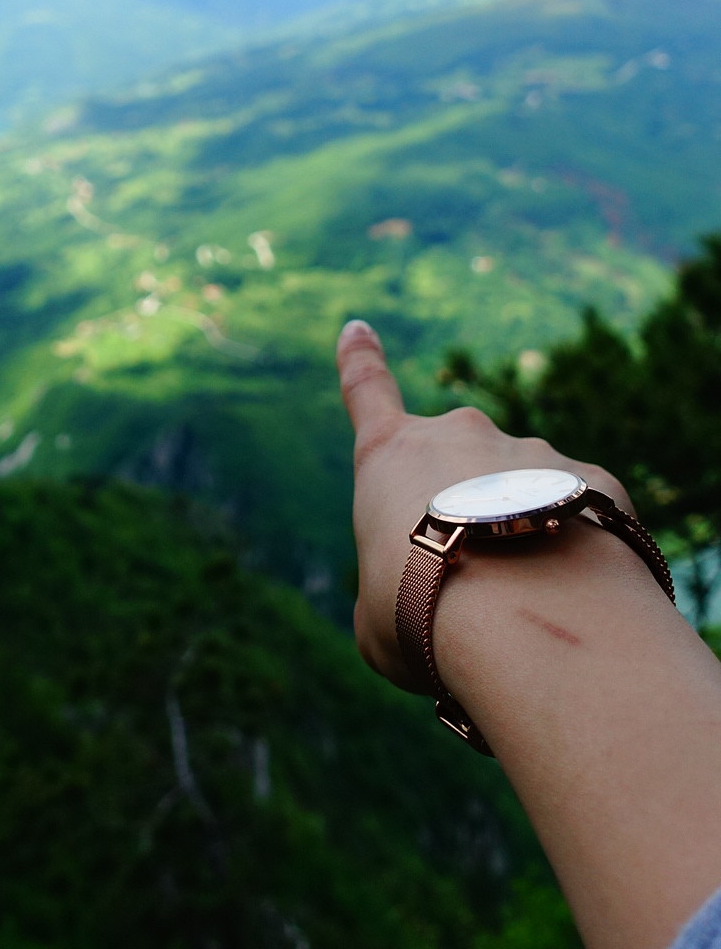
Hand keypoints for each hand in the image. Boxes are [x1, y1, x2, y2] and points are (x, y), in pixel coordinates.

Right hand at [335, 319, 631, 691]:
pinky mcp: (590, 480)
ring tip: (526, 606)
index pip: (367, 392)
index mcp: (391, 456)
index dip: (360, 360)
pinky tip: (575, 597)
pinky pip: (579, 511)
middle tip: (470, 582)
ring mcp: (530, 451)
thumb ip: (394, 591)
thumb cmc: (426, 621)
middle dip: (464, 507)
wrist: (525, 621)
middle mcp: (460, 435)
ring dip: (523, 533)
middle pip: (456, 461)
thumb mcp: (378, 619)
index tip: (358, 327)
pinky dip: (576, 548)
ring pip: (524, 492)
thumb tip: (428, 599)